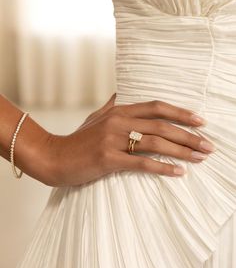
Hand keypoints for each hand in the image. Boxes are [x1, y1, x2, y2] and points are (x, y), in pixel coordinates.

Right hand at [44, 93, 215, 186]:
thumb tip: (121, 94)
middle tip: (208, 145)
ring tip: (199, 158)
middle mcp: (118, 122)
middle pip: (162, 125)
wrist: (54, 157)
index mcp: (118, 111)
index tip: (200, 121)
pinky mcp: (108, 159)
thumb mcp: (95, 118)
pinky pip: (142, 163)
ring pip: (155, 143)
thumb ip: (111, 106)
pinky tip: (178, 172)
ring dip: (181, 151)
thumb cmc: (78, 140)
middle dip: (189, 135)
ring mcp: (113, 140)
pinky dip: (162, 168)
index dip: (180, 112)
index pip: (156, 107)